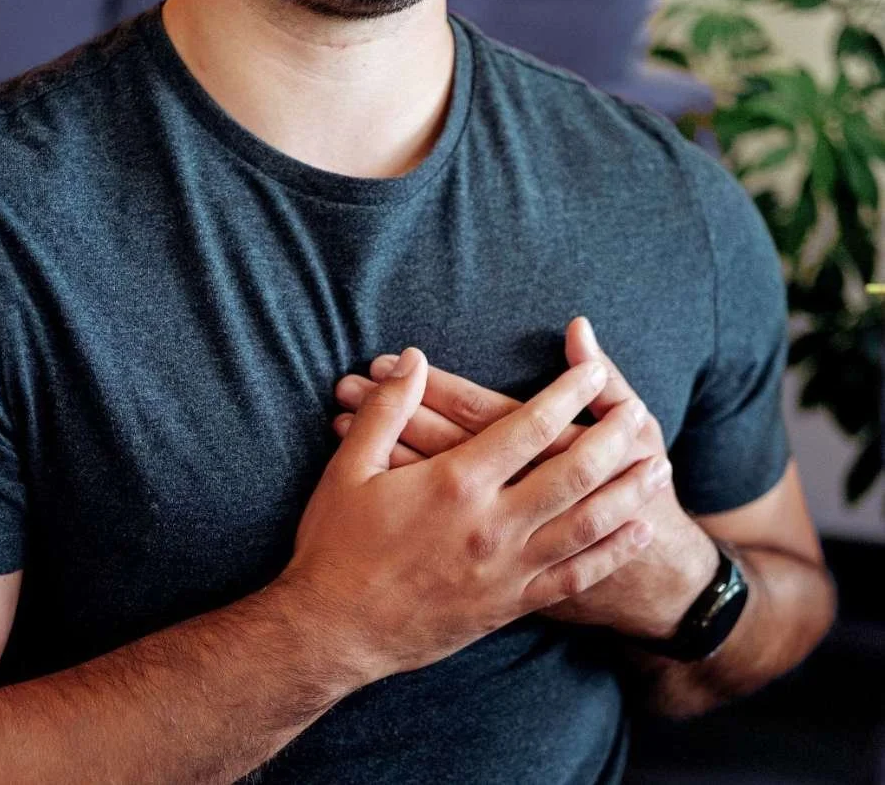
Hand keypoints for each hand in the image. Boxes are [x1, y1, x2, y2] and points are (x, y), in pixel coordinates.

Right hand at [332, 318, 717, 639]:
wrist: (332, 633)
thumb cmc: (336, 545)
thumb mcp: (348, 469)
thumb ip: (387, 410)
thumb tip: (415, 361)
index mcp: (456, 483)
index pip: (527, 425)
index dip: (566, 394)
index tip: (592, 371)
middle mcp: (493, 523)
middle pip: (573, 472)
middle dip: (613, 439)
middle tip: (640, 414)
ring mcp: (507, 568)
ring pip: (587, 524)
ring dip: (628, 492)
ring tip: (660, 466)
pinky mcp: (509, 603)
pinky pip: (574, 576)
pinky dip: (612, 551)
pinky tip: (637, 529)